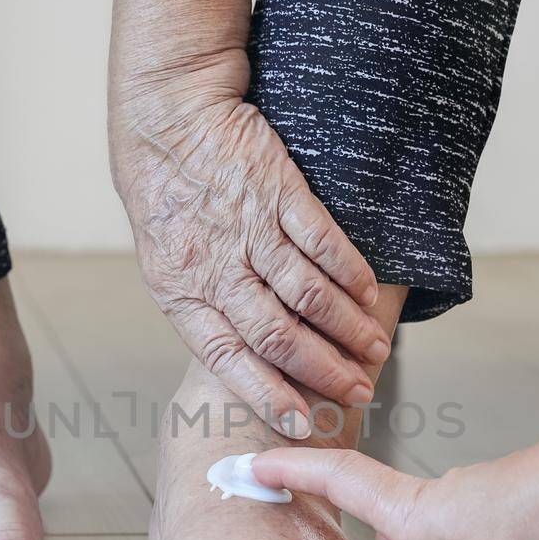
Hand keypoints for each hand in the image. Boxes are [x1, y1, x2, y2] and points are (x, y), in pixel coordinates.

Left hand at [111, 90, 390, 437]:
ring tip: (373, 351)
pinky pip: (320, 240)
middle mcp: (214, 264)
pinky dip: (350, 272)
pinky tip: (370, 295)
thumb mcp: (166, 261)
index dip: (266, 393)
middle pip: (275, 333)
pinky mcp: (277, 189)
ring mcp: (247, 227)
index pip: (226, 356)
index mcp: (180, 291)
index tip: (300, 423)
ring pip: (305, 292)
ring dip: (346, 328)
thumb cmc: (168, 196)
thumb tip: (248, 360)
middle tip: (357, 393)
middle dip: (321, 371)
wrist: (167, 116)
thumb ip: (204, 306)